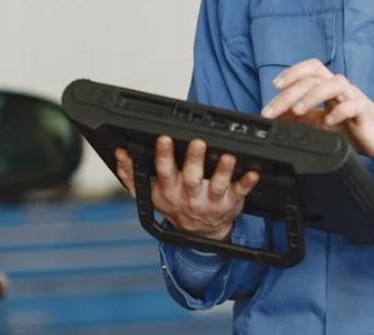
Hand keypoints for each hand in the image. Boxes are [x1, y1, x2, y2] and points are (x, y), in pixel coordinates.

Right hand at [114, 136, 258, 240]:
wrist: (200, 234)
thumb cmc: (175, 206)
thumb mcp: (149, 194)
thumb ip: (132, 174)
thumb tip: (120, 154)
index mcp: (169, 190)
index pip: (164, 170)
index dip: (164, 154)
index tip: (164, 138)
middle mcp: (190, 195)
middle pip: (191, 176)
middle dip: (194, 159)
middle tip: (197, 142)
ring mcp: (211, 200)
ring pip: (217, 184)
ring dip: (222, 170)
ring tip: (227, 156)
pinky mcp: (231, 202)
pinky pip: (240, 192)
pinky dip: (247, 183)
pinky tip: (253, 172)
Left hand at [261, 58, 373, 170]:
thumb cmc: (351, 129)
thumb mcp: (319, 123)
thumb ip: (299, 118)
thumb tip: (275, 116)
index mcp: (329, 87)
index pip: (311, 69)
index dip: (292, 72)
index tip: (274, 86)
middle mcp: (341, 88)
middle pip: (314, 78)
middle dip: (290, 93)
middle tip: (272, 111)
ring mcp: (354, 98)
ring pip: (334, 84)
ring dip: (312, 96)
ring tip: (297, 111)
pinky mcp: (365, 113)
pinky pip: (353, 105)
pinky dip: (339, 111)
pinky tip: (328, 122)